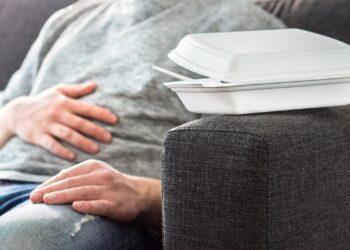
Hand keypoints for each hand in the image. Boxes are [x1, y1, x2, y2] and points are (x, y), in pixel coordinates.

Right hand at [2, 82, 116, 160]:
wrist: (16, 112)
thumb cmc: (43, 101)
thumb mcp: (58, 91)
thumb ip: (77, 90)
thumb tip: (95, 84)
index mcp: (65, 102)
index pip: (87, 108)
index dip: (101, 114)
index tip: (115, 120)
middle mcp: (58, 113)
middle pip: (80, 123)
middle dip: (96, 131)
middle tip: (109, 139)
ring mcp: (48, 125)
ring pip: (68, 135)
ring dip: (82, 142)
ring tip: (96, 149)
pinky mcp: (39, 137)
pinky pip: (52, 145)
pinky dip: (62, 151)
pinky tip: (73, 157)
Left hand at [30, 160, 160, 227]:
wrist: (138, 194)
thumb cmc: (110, 186)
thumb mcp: (95, 176)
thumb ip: (76, 178)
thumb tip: (53, 181)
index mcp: (93, 167)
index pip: (67, 175)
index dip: (49, 184)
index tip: (34, 193)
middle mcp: (101, 175)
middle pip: (72, 183)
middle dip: (51, 190)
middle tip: (34, 198)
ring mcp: (109, 189)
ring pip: (83, 192)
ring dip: (64, 196)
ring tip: (47, 200)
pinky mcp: (116, 203)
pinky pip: (100, 204)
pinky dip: (88, 205)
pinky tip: (75, 207)